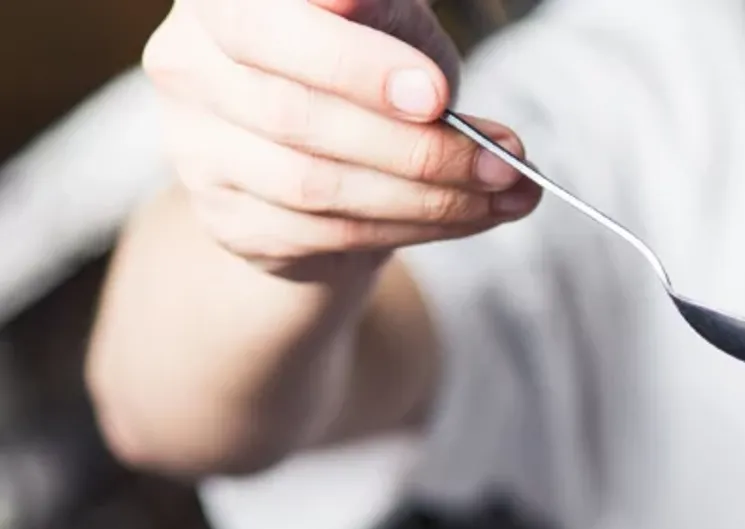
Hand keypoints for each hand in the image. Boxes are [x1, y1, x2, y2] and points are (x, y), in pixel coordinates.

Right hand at [143, 0, 540, 281]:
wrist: (329, 153)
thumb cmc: (365, 62)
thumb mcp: (388, 19)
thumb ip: (395, 23)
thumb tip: (429, 88)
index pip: (268, 21)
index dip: (352, 62)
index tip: (434, 94)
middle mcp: (186, 62)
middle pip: (296, 114)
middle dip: (417, 146)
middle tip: (503, 161)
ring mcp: (196, 147)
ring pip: (316, 185)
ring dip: (428, 197)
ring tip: (503, 190)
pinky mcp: (229, 219)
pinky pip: (327, 234)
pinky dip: (413, 229)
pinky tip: (469, 216)